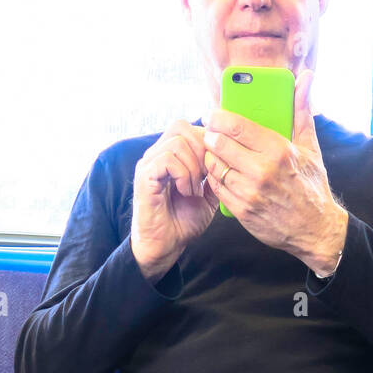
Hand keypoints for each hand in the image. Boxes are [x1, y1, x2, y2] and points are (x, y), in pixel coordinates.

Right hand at [131, 120, 219, 280]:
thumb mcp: (208, 195)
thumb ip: (215, 175)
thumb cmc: (183, 222)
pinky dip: (183, 175)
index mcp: (171, 155)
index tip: (215, 168)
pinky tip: (186, 192)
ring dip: (193, 166)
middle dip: (201, 150)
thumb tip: (227, 157)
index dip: (207, 143)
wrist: (166, 245)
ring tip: (194, 189)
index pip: (189, 127)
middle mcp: (157, 154)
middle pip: (181, 127)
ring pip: (177, 142)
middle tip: (207, 176)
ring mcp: (149, 164)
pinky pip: (167, 160)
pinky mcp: (145, 177)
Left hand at [202, 69, 347, 274]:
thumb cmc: (311, 187)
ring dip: (210, 157)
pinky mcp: (242, 211)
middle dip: (210, 135)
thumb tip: (306, 78)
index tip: (212, 115)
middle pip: (219, 144)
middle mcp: (262, 171)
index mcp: (278, 150)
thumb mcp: (310, 147)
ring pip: (214, 166)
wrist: (315, 230)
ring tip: (214, 152)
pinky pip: (217, 188)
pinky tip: (220, 172)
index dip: (217, 117)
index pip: (236, 126)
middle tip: (209, 132)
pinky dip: (214, 178)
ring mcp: (250, 193)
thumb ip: (301, 111)